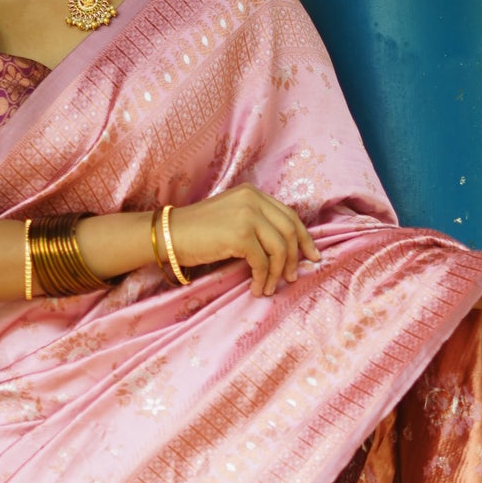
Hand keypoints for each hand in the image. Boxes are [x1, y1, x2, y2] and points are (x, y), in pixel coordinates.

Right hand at [170, 185, 320, 296]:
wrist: (169, 234)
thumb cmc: (196, 232)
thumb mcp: (231, 218)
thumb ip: (255, 223)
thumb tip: (283, 251)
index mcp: (253, 194)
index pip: (289, 215)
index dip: (304, 238)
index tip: (312, 256)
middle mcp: (253, 200)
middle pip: (289, 231)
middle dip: (295, 257)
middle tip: (293, 277)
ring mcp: (247, 215)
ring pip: (279, 248)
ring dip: (277, 272)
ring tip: (270, 287)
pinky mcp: (240, 235)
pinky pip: (262, 261)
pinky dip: (263, 278)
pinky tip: (257, 288)